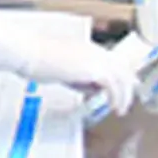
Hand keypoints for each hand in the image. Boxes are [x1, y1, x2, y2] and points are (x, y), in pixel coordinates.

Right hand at [0, 10, 138, 115]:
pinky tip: (114, 107)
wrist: (29, 52)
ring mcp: (95, 58)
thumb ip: (76, 76)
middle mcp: (94, 50)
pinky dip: (116, 98)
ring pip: (121, 77)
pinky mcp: (94, 68)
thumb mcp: (60, 68)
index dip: (120, 74)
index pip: (111, 60)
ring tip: (120, 109)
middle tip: (128, 100)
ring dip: (124, 95)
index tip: (124, 85)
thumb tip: (86, 86)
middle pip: (121, 67)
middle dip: (128, 85)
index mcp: (86, 47)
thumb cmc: (36, 58)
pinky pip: (113, 86)